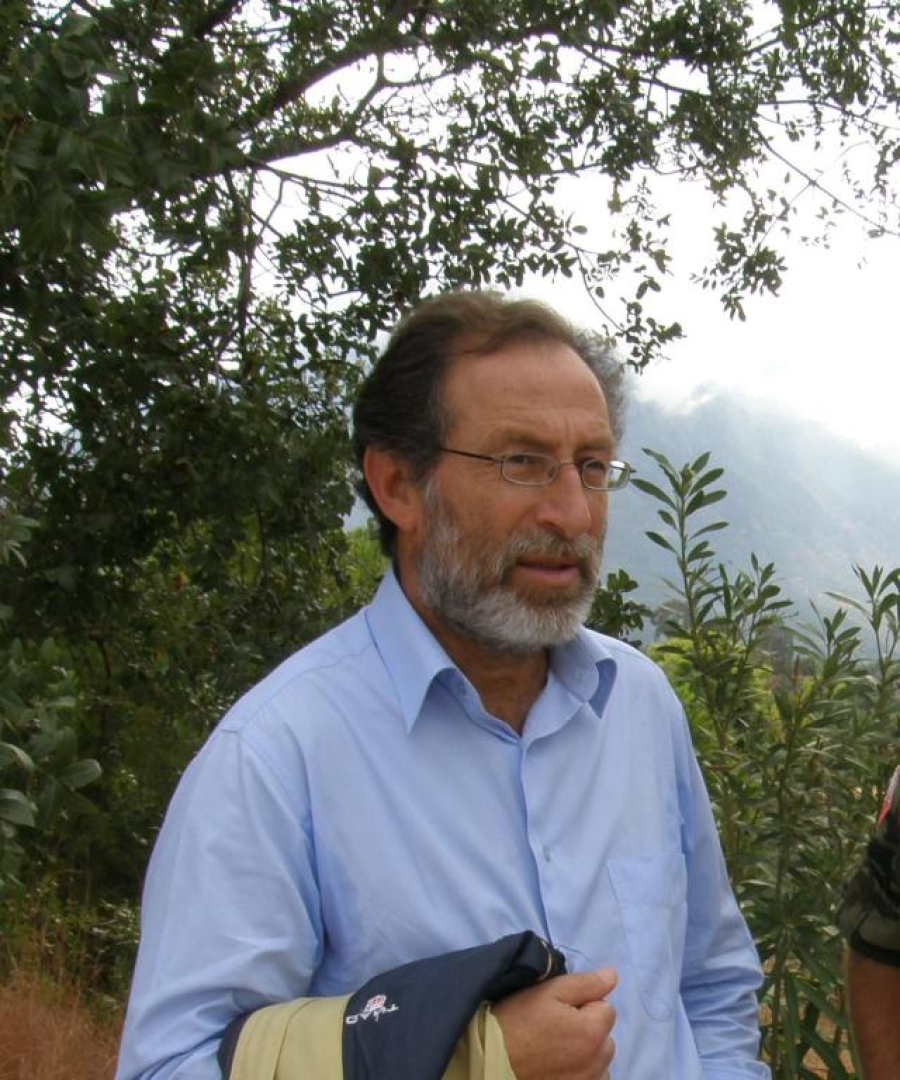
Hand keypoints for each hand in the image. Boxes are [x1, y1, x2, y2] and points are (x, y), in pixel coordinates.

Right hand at [493, 967, 616, 1079]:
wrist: (491, 1060)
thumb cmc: (518, 1021)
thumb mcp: (548, 991)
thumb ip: (585, 983)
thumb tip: (613, 976)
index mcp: (592, 1032)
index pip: (606, 1007)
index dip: (584, 1003)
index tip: (560, 1008)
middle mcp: (597, 1062)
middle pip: (605, 1036)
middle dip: (588, 1028)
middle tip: (556, 1026)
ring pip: (600, 1060)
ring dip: (587, 1052)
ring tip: (556, 1048)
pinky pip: (592, 1078)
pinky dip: (581, 1071)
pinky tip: (558, 1066)